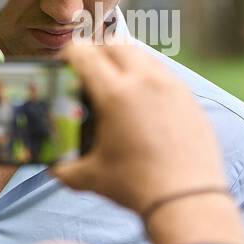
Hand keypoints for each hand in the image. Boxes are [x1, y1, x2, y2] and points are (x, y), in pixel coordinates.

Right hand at [54, 39, 243, 243]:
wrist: (188, 198)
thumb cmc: (137, 187)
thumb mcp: (90, 177)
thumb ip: (64, 167)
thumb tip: (53, 166)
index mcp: (116, 94)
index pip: (84, 54)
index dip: (68, 55)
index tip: (64, 66)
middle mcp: (146, 82)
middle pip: (116, 45)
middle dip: (98, 52)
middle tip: (90, 71)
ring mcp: (173, 87)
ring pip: (145, 56)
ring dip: (126, 61)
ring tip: (117, 82)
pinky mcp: (191, 99)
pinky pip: (166, 74)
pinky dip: (150, 76)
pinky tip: (145, 98)